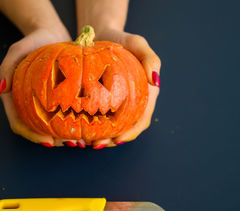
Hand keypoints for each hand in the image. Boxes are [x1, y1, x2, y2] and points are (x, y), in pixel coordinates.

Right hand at [0, 26, 71, 145]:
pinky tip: (87, 127)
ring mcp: (43, 103)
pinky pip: (64, 115)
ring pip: (51, 127)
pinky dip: (73, 123)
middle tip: (71, 143)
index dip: (32, 135)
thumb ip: (7, 67)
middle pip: (37, 130)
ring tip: (80, 141)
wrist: (51, 35)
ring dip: (64, 136)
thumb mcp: (17, 49)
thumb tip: (3, 90)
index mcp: (15, 98)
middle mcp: (28, 104)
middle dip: (53, 140)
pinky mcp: (58, 99)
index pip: (19, 124)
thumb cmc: (34, 40)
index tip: (49, 142)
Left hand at [91, 28, 160, 147]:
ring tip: (89, 143)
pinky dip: (96, 126)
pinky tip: (83, 130)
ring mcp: (121, 102)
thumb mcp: (137, 43)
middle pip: (128, 127)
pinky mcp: (107, 101)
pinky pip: (103, 117)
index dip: (131, 131)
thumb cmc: (122, 39)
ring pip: (116, 126)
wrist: (104, 36)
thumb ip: (150, 59)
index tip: (117, 140)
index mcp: (146, 93)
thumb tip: (156, 83)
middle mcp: (135, 101)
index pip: (142, 118)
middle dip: (115, 139)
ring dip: (105, 137)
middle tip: (98, 144)